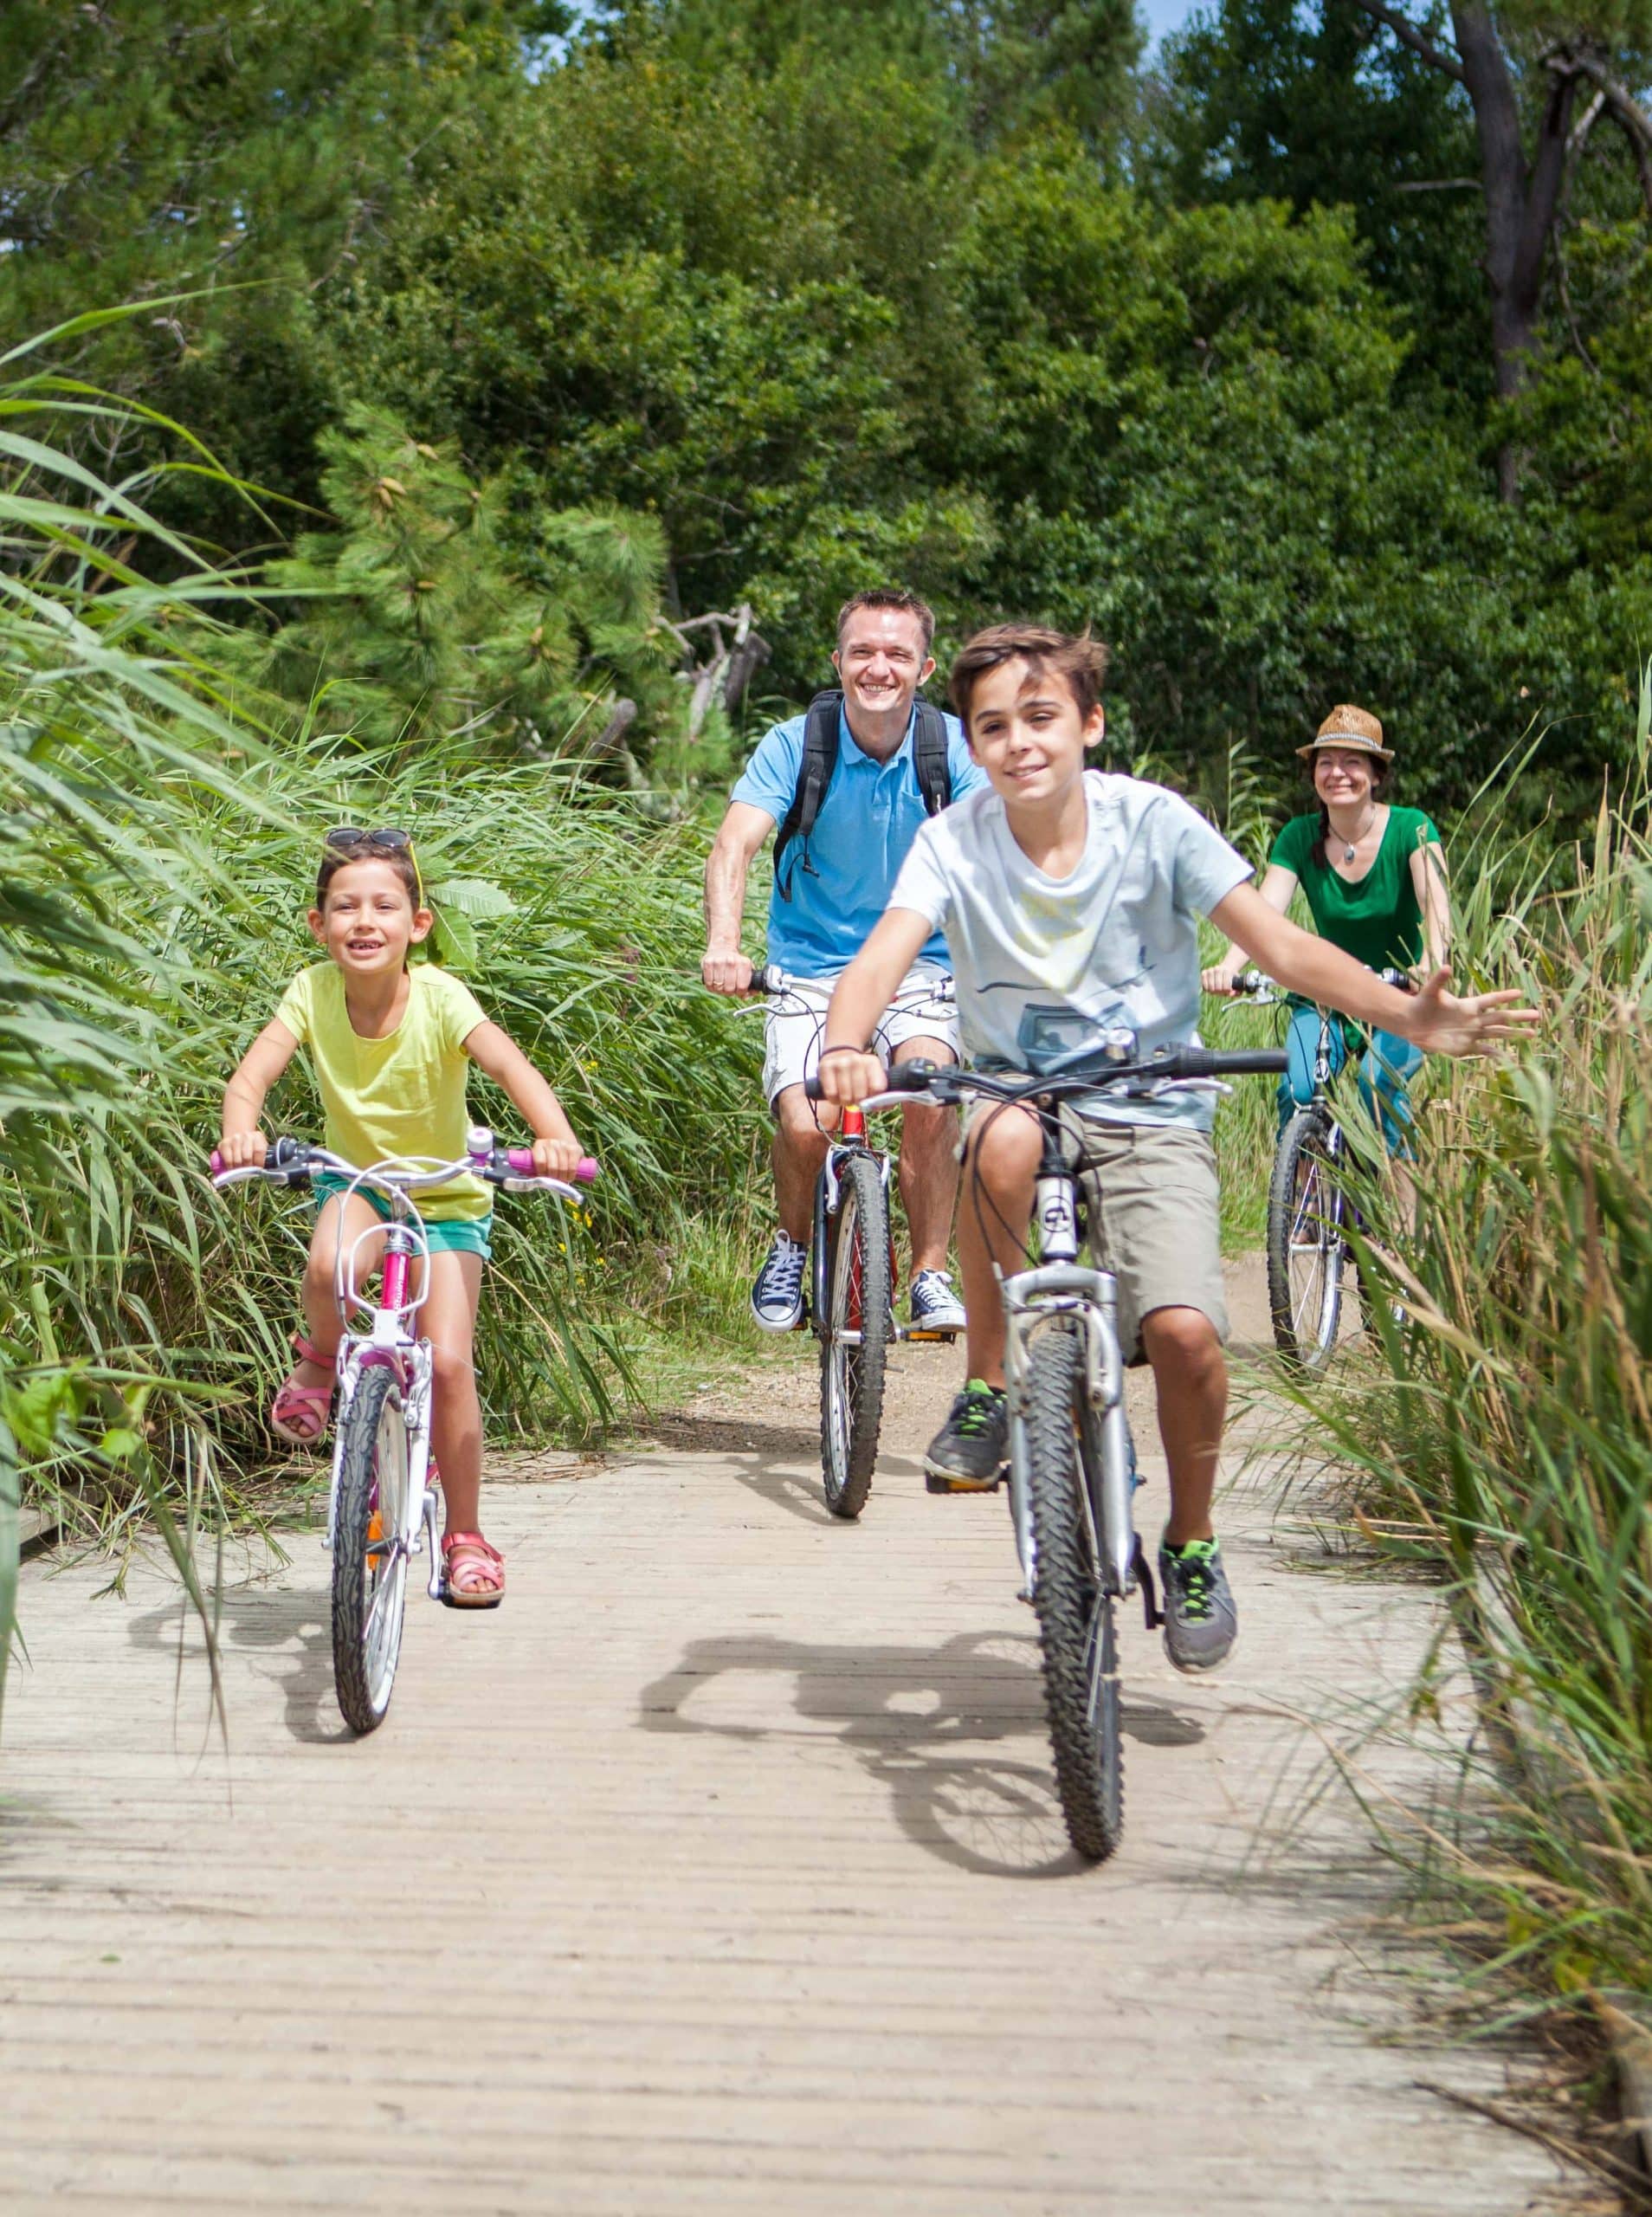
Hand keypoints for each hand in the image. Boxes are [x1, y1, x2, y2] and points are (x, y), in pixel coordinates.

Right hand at [218, 1129, 267, 1169]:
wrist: (238, 1136)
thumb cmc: (252, 1147)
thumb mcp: (261, 1148)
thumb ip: (265, 1157)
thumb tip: (265, 1172)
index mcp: (257, 1136)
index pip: (259, 1151)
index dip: (259, 1163)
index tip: (258, 1169)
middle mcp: (245, 1135)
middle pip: (247, 1157)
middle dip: (248, 1168)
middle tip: (248, 1170)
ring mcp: (234, 1139)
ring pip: (237, 1161)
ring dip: (239, 1168)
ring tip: (241, 1169)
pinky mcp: (223, 1144)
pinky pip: (228, 1160)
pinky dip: (230, 1167)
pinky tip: (233, 1167)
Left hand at [531, 1134, 585, 1179]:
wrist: (564, 1144)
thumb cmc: (549, 1157)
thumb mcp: (540, 1159)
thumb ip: (534, 1169)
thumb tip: (535, 1182)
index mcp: (539, 1145)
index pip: (540, 1162)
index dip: (542, 1174)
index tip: (544, 1178)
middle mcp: (551, 1143)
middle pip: (552, 1167)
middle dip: (553, 1178)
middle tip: (554, 1181)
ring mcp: (564, 1145)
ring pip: (562, 1168)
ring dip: (562, 1178)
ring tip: (561, 1180)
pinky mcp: (575, 1149)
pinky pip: (572, 1167)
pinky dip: (570, 1175)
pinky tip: (568, 1177)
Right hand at [702, 950, 753, 995]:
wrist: (722, 948)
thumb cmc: (736, 964)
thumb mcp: (747, 971)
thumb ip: (751, 986)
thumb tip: (746, 996)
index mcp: (744, 963)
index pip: (742, 987)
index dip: (740, 992)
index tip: (738, 989)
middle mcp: (731, 961)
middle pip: (729, 989)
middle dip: (730, 992)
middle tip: (729, 987)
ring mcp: (718, 961)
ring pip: (718, 988)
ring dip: (720, 989)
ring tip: (722, 983)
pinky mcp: (707, 963)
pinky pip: (708, 984)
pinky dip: (711, 986)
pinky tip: (714, 981)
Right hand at [816, 1047, 886, 1103]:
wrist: (840, 1055)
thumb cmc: (860, 1075)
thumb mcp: (875, 1079)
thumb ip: (883, 1096)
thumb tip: (881, 1105)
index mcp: (872, 1062)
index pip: (877, 1089)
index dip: (874, 1099)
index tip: (870, 1098)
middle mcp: (856, 1060)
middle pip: (860, 1096)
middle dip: (858, 1102)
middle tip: (856, 1098)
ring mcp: (840, 1063)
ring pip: (845, 1097)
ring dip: (845, 1101)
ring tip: (846, 1095)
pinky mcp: (825, 1067)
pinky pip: (831, 1094)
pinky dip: (834, 1099)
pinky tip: (837, 1093)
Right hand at [1201, 965, 1237, 995]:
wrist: (1225, 970)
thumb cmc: (1231, 980)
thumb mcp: (1237, 986)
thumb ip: (1237, 992)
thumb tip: (1230, 994)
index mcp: (1227, 971)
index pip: (1226, 987)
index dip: (1227, 991)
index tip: (1228, 990)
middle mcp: (1217, 969)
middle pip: (1218, 988)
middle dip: (1220, 992)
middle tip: (1222, 991)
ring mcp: (1210, 970)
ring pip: (1211, 986)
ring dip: (1213, 991)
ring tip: (1217, 990)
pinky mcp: (1204, 972)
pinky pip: (1204, 984)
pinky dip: (1207, 988)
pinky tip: (1211, 988)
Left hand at [1402, 966, 1541, 1058]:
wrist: (1412, 1023)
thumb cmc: (1422, 1004)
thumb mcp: (1430, 992)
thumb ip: (1438, 981)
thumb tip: (1446, 967)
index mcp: (1468, 1005)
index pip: (1490, 999)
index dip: (1504, 996)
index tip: (1520, 993)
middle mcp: (1474, 1019)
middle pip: (1501, 1017)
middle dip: (1518, 1016)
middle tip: (1537, 1015)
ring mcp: (1471, 1033)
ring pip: (1497, 1033)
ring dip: (1514, 1034)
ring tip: (1532, 1034)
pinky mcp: (1465, 1047)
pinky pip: (1484, 1051)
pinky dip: (1497, 1054)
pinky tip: (1511, 1058)